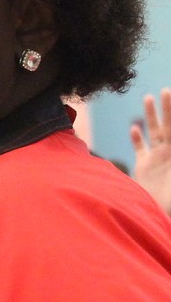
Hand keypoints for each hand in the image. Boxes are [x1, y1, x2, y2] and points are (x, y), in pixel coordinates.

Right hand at [130, 88, 170, 217]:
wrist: (161, 212)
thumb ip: (170, 153)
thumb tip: (152, 138)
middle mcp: (169, 152)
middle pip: (168, 125)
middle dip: (168, 108)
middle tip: (167, 89)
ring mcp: (156, 158)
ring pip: (154, 132)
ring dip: (151, 116)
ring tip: (149, 98)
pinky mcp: (144, 167)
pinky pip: (140, 149)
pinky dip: (137, 139)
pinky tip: (134, 129)